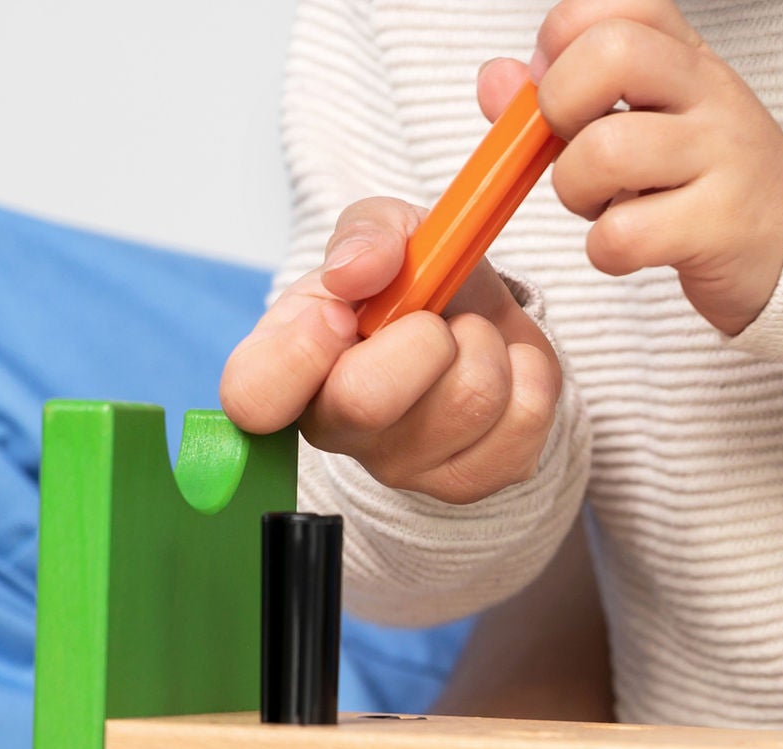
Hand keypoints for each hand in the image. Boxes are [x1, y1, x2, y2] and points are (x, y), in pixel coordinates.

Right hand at [219, 78, 561, 503]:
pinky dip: (529, 369)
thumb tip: (358, 270)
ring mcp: (403, 468)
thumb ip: (367, 231)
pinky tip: (503, 366)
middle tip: (433, 319)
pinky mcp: (472, 482)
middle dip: (422, 334)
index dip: (299, 353)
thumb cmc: (413, 283)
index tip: (342, 312)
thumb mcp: (385, 233)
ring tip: (468, 338)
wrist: (482, 322)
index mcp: (288, 370)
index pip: (253, 397)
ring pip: (469, 400)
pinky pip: (524, 419)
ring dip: (486, 343)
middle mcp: (337, 432)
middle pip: (366, 401)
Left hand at [502, 0, 782, 334]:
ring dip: (574, 190)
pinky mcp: (721, 228)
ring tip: (600, 205)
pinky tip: (626, 246)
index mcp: (686, 56)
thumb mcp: (646, 118)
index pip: (612, 3)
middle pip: (611, 54)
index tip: (557, 85)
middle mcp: (709, 93)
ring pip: (606, 151)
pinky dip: (605, 250)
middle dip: (559, 105)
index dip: (560, 39)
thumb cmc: (707, 178)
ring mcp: (721, 158)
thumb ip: (564, 93)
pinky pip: (626, 234)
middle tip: (570, 145)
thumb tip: (495, 80)